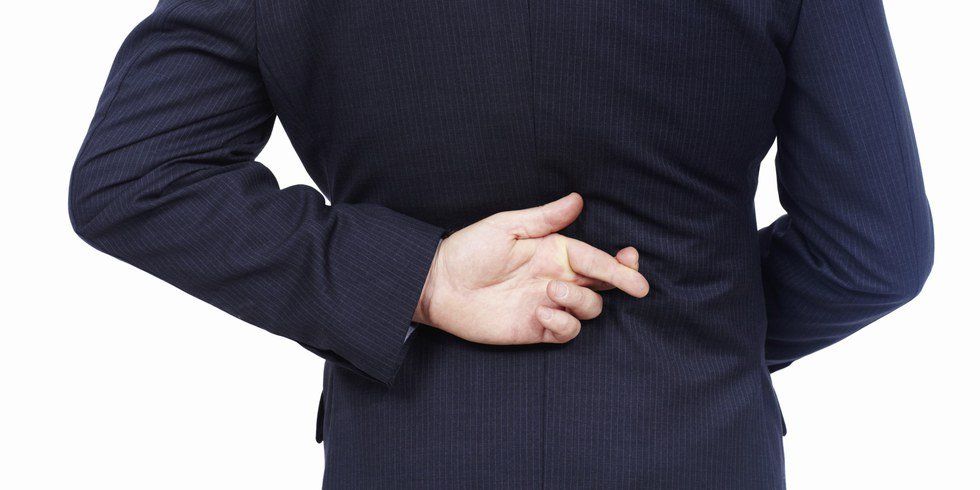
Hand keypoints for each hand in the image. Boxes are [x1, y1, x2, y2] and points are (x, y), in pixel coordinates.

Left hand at [413, 193, 649, 343]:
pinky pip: (566, 331)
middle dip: (622, 282)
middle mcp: (556, 278)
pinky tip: (543, 311)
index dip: (618, 262)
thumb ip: (544, 218)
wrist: (439, 284)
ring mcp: (548, 304)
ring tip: (552, 291)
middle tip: (633, 285)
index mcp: (554, 251)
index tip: (632, 260)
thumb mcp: (506, 226)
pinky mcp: (537, 328)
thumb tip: (577, 199)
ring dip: (580, 300)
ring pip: (589, 308)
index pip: (595, 257)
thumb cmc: (468, 250)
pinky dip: (563, 323)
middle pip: (603, 283)